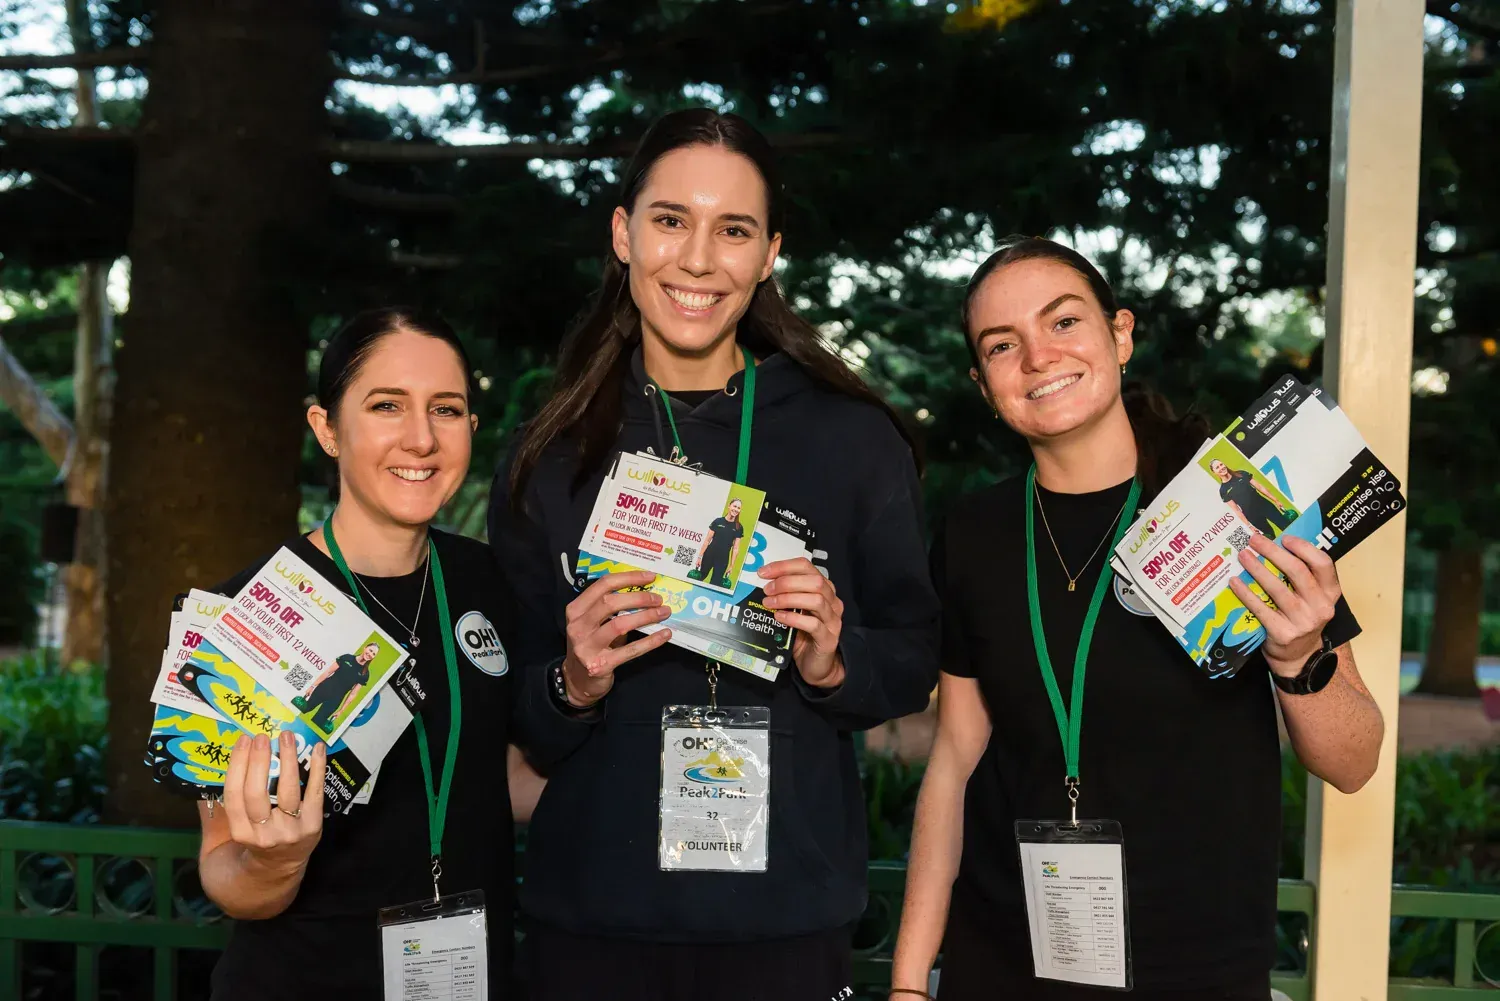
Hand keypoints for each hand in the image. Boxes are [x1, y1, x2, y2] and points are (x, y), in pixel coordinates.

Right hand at [222, 732, 324, 872]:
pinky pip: (315, 794)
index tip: (242, 741)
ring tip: (287, 736)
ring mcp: (291, 831)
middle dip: (258, 761)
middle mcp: (265, 834)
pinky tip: (317, 748)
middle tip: (261, 736)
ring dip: (288, 759)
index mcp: (240, 834)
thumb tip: (202, 777)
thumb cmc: (246, 850)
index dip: (237, 766)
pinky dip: (317, 770)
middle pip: (258, 793)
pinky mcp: (314, 827)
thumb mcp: (220, 841)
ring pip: (288, 790)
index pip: (235, 796)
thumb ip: (213, 812)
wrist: (276, 877)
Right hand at [563, 570, 671, 705]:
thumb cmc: (591, 645)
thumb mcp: (592, 623)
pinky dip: (650, 641)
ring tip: (664, 612)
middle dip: (639, 597)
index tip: (650, 577)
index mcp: (576, 610)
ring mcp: (587, 646)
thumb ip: (609, 608)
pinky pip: (629, 650)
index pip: (602, 585)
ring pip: (619, 624)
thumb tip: (643, 592)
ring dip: (645, 616)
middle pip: (610, 603)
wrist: (578, 681)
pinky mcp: (600, 665)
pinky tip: (664, 635)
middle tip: (658, 598)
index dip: (628, 578)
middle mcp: (578, 626)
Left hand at [760, 557, 844, 688]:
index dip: (784, 566)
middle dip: (786, 582)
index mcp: (824, 589)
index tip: (763, 572)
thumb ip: (785, 596)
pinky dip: (794, 618)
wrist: (816, 665)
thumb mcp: (793, 611)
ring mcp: (833, 620)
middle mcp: (832, 602)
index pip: (807, 567)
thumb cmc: (802, 635)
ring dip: (788, 599)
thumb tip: (762, 584)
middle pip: (814, 581)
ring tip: (769, 604)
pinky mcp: (829, 639)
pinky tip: (779, 618)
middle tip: (766, 590)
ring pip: (816, 600)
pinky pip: (813, 624)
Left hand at [1228, 534, 1339, 677]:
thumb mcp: (1312, 598)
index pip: (1323, 564)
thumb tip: (1276, 544)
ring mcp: (1303, 621)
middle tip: (1254, 540)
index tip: (1284, 538)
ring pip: (1277, 588)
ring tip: (1243, 556)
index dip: (1304, 548)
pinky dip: (1246, 593)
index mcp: (1330, 592)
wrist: (1298, 656)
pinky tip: (1234, 582)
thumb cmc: (1301, 617)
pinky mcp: (1283, 633)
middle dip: (1274, 552)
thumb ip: (1303, 576)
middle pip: (1298, 571)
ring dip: (1257, 569)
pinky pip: (1260, 608)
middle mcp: (1320, 606)